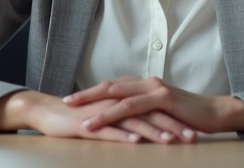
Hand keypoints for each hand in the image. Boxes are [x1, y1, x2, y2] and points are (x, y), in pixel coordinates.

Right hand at [0, 90, 190, 143]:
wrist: (47, 111)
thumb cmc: (79, 116)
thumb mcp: (109, 117)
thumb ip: (128, 119)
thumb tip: (149, 129)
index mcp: (124, 100)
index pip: (155, 109)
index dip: (176, 119)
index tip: (195, 130)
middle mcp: (117, 103)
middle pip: (150, 113)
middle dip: (173, 126)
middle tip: (192, 137)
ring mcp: (103, 112)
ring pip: (133, 121)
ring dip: (154, 131)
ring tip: (171, 141)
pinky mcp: (88, 122)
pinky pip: (108, 129)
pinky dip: (122, 135)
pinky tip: (135, 142)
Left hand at [64, 77, 243, 137]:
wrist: (217, 114)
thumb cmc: (189, 116)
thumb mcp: (162, 112)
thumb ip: (146, 110)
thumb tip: (128, 117)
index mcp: (145, 84)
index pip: (114, 86)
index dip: (93, 92)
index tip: (74, 99)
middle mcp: (148, 82)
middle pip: (110, 86)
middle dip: (86, 95)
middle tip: (65, 101)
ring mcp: (155, 89)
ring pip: (118, 96)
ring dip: (96, 107)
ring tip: (79, 118)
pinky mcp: (163, 99)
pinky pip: (133, 107)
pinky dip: (114, 114)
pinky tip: (102, 122)